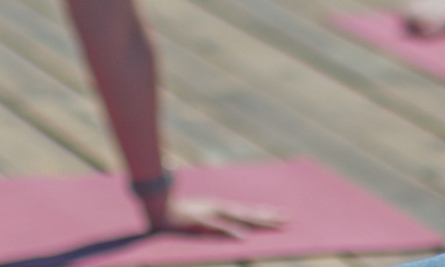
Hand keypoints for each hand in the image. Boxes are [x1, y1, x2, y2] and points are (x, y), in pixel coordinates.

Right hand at [151, 193, 286, 238]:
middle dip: (269, 216)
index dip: (264, 214)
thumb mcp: (197, 219)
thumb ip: (210, 221)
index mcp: (218, 209)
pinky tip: (244, 237)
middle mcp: (217, 208)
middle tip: (289, 218)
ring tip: (275, 223)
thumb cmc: (176, 214)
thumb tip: (222, 227)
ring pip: (238, 217)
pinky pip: (218, 227)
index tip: (281, 215)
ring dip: (257, 221)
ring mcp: (209, 213)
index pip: (245, 212)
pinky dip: (231, 231)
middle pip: (248, 213)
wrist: (155, 208)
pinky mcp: (198, 220)